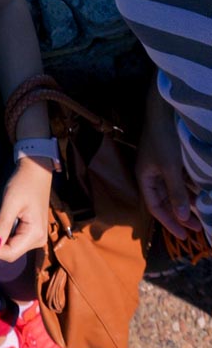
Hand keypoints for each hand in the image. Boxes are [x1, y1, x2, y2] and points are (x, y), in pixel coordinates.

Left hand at [0, 158, 51, 261]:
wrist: (36, 170)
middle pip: (11, 253)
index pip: (10, 253)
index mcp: (35, 234)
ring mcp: (36, 236)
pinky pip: (15, 241)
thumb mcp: (11, 202)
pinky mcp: (32, 231)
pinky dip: (3, 238)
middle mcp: (38, 240)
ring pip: (12, 249)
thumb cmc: (24, 183)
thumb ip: (3, 225)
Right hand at [136, 82, 201, 239]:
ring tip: (202, 213)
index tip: (185, 236)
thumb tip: (181, 218)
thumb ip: (176, 193)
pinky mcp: (170, 158)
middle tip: (198, 228)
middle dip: (181, 215)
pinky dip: (189, 188)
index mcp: (145, 177)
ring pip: (174, 190)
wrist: (164, 110)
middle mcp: (151, 174)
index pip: (156, 207)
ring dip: (187, 202)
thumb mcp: (170, 168)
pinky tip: (201, 194)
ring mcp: (161, 165)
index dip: (170, 223)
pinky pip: (179, 179)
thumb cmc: (163, 139)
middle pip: (165, 200)